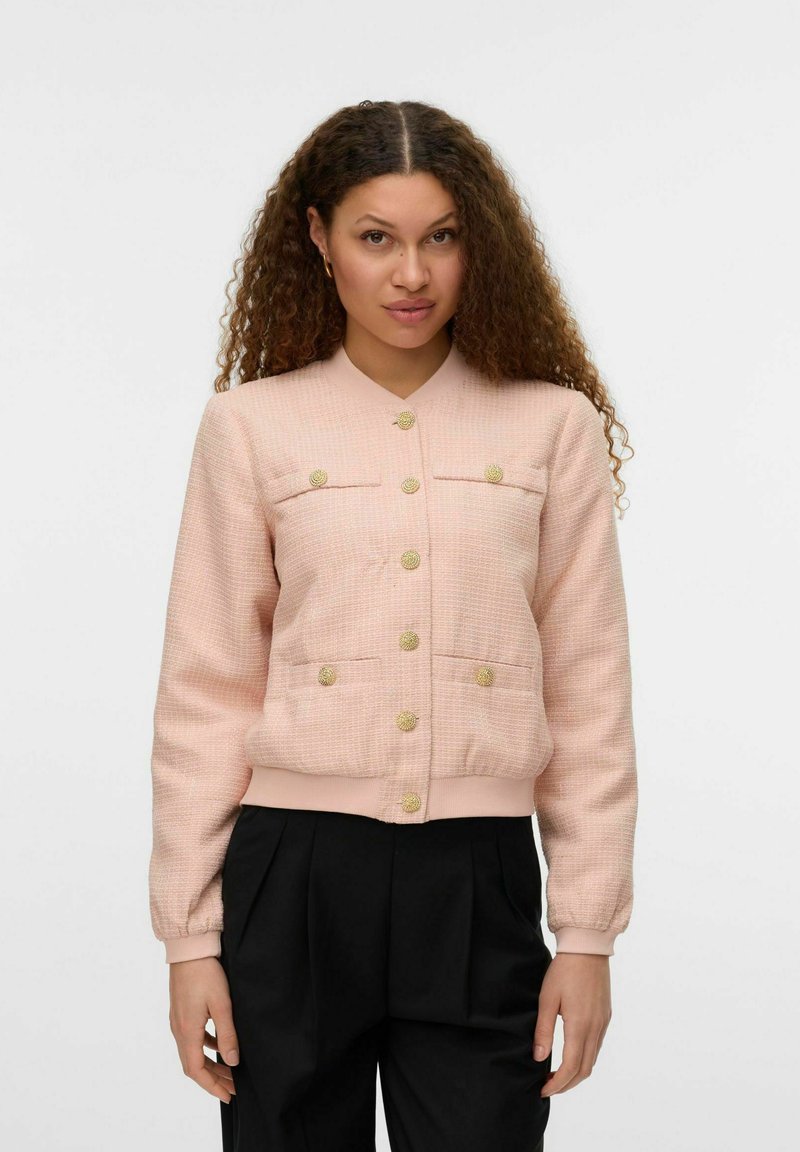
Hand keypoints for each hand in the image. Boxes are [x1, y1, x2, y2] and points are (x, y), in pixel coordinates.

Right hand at [169, 956, 238, 1103]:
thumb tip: (233, 1062)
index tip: (229, 1095)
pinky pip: (192, 1038)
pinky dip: (206, 1047)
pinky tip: (218, 1044)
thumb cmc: (205, 973)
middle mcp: (178, 1029)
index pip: (196, 1070)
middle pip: (193, 1065)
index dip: (212, 1086)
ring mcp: (178, 1020)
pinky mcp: (181, 1011)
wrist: (189, 949)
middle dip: (214, 1079)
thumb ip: (228, 1035)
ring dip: (210, 1064)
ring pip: (192, 1052)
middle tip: (233, 1087)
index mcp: (187, 1031)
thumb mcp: (222, 1004)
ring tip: (229, 1070)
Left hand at [533, 952, 611, 1096]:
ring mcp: (603, 1022)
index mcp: (580, 1026)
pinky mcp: (606, 1016)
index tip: (542, 1089)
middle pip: (584, 1070)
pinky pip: (597, 1046)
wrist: (587, 948)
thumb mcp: (547, 999)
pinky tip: (572, 1054)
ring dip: (577, 1073)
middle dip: (567, 1084)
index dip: (557, 1084)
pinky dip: (585, 1058)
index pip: (570, 1067)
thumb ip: (543, 1030)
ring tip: (558, 1075)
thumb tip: (538, 1058)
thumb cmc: (563, 970)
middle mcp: (595, 1028)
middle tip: (548, 1087)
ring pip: (593, 1059)